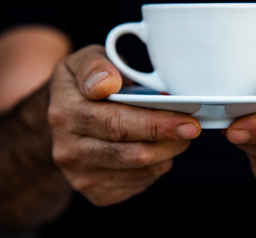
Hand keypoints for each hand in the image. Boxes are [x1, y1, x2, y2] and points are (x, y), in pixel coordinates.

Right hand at [48, 45, 200, 205]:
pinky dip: (156, 165)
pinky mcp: (97, 193)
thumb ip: (94, 66)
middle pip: (134, 153)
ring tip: (173, 133)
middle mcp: (69, 151)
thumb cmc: (83, 87)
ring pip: (142, 170)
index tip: (188, 120)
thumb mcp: (82, 62)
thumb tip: (107, 83)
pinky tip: (154, 148)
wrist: (62, 123)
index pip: (117, 123)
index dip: (157, 123)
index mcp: (66, 114)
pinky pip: (140, 183)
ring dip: (167, 152)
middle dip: (171, 140)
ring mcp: (81, 177)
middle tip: (192, 127)